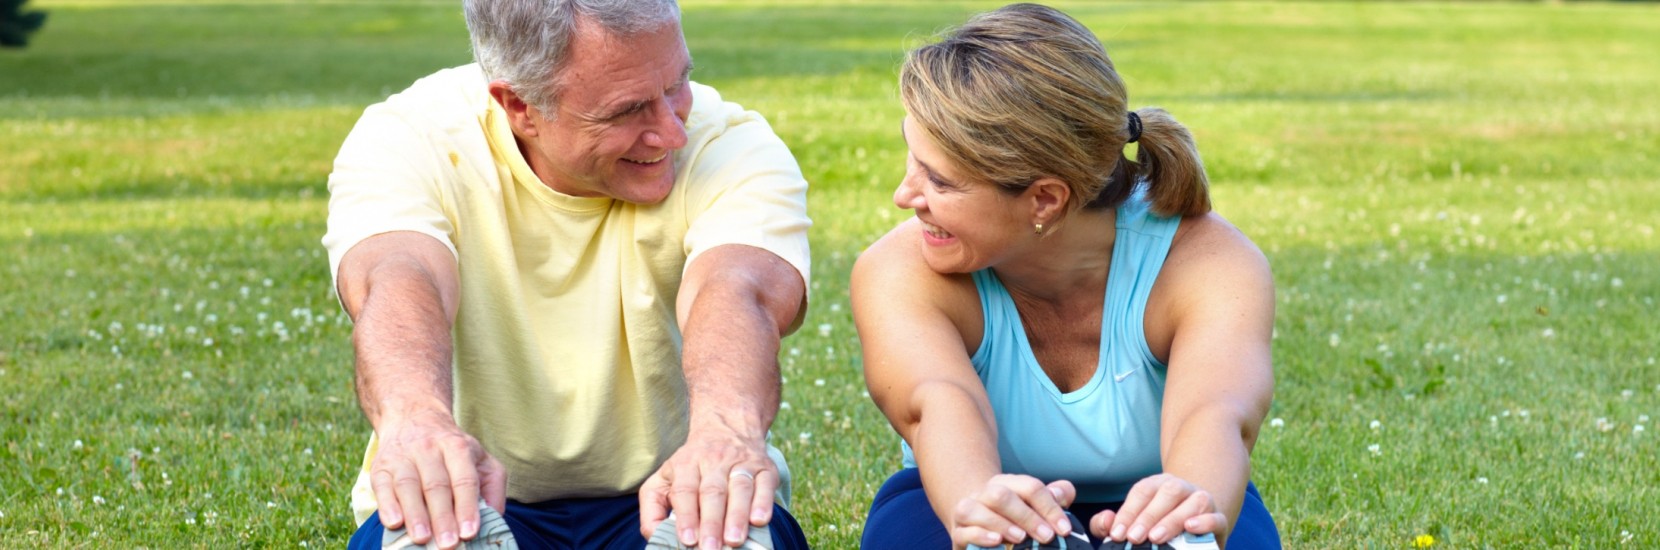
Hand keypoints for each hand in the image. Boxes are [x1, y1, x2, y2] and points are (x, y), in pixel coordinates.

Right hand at [369, 409, 506, 549]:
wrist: (413, 418)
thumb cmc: (453, 450)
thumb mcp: (480, 459)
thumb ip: (492, 487)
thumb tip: (494, 517)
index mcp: (458, 448)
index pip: (464, 479)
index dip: (467, 506)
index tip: (470, 532)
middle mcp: (429, 449)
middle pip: (437, 486)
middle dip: (443, 517)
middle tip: (448, 544)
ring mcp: (402, 457)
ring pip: (408, 486)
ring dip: (415, 515)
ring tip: (422, 539)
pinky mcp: (380, 466)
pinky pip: (382, 487)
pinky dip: (387, 506)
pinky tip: (394, 524)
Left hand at [639, 429, 778, 548]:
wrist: (727, 428)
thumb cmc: (691, 466)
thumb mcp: (663, 480)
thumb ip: (652, 510)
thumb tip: (654, 536)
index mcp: (686, 465)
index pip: (685, 491)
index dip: (687, 516)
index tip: (688, 539)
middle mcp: (714, 461)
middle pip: (713, 492)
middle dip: (712, 523)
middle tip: (710, 548)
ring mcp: (741, 463)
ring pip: (740, 489)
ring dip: (738, 516)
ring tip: (734, 541)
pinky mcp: (764, 468)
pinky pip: (765, 485)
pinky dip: (764, 503)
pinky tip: (760, 520)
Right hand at [947, 475, 1076, 548]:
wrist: (976, 527)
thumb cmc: (1014, 518)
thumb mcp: (1036, 507)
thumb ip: (1055, 497)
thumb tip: (1062, 494)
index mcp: (1007, 483)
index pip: (1030, 487)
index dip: (1050, 507)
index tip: (1064, 529)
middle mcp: (984, 493)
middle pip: (1001, 495)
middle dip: (1026, 516)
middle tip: (1046, 537)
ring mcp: (968, 512)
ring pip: (976, 508)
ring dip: (1001, 523)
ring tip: (1021, 538)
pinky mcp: (958, 532)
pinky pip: (964, 530)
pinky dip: (981, 535)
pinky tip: (998, 541)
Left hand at [1090, 474, 1224, 545]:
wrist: (1193, 531)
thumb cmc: (1156, 527)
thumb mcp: (1133, 524)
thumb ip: (1112, 523)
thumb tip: (1105, 523)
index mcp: (1159, 485)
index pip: (1142, 491)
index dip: (1128, 511)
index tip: (1117, 533)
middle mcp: (1182, 488)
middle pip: (1167, 492)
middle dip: (1148, 516)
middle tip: (1134, 537)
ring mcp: (1202, 501)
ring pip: (1194, 501)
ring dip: (1173, 519)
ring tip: (1156, 537)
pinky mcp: (1220, 520)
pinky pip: (1217, 517)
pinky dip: (1206, 522)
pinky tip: (1191, 527)